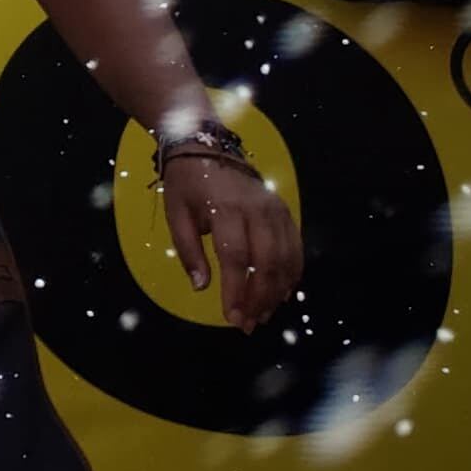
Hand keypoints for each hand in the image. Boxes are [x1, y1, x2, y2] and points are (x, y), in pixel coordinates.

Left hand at [159, 149, 305, 332]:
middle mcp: (257, 210)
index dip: (235, 291)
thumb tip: (201, 287)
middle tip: (248, 323)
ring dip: (276, 292)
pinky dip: (291, 274)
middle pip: (266, 262)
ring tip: (261, 314)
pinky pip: (295, 248)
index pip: (235, 257)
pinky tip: (280, 293)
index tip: (231, 317)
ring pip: (285, 258)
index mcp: (225, 208)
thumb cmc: (187, 184)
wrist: (206, 147)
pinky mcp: (285, 212)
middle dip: (258, 298)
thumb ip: (187, 251)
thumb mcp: (175, 214)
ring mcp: (276, 210)